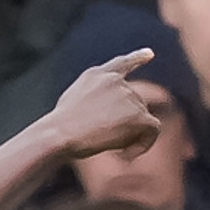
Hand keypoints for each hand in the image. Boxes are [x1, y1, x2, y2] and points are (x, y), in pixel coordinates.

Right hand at [45, 51, 160, 161]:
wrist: (59, 134)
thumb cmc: (57, 129)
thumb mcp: (70, 106)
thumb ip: (91, 103)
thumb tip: (108, 117)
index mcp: (96, 75)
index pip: (121, 64)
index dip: (137, 58)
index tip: (150, 54)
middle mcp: (115, 81)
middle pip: (135, 104)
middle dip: (127, 124)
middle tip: (109, 145)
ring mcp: (128, 95)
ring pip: (144, 119)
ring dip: (132, 137)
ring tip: (113, 151)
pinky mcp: (138, 115)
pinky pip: (153, 130)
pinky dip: (143, 144)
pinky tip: (125, 156)